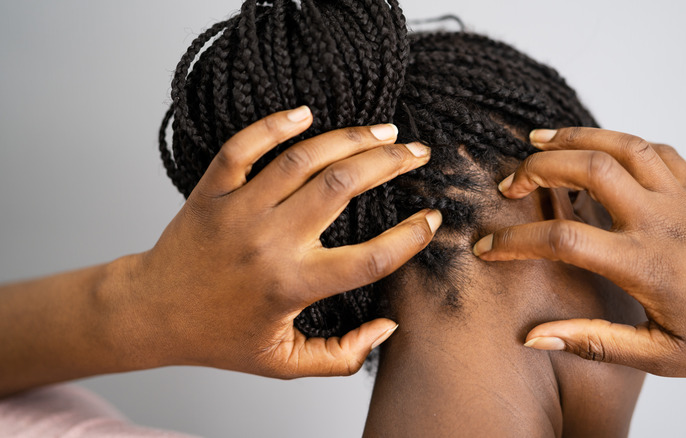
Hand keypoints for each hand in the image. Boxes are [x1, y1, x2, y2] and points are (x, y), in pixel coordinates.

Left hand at [113, 106, 440, 377]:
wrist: (151, 313)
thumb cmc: (219, 338)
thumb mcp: (284, 363)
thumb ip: (342, 356)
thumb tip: (388, 328)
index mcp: (292, 285)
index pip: (369, 258)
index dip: (410, 237)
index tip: (431, 219)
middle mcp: (269, 242)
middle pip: (342, 188)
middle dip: (390, 163)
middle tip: (416, 152)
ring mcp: (238, 210)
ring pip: (303, 160)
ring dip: (350, 139)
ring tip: (383, 131)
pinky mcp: (212, 190)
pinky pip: (243, 146)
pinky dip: (274, 124)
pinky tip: (306, 113)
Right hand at [473, 127, 685, 377]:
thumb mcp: (660, 356)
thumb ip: (593, 343)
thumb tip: (533, 337)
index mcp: (645, 264)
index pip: (563, 238)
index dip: (515, 240)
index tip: (487, 246)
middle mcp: (661, 220)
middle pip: (587, 169)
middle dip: (537, 167)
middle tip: (510, 182)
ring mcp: (684, 197)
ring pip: (620, 146)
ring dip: (573, 138)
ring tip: (538, 140)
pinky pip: (655, 148)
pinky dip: (619, 141)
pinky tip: (600, 149)